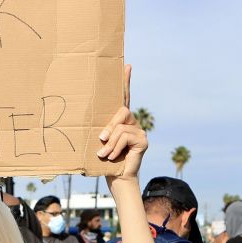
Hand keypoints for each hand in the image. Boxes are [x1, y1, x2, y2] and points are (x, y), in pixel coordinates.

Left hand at [97, 65, 146, 181]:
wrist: (115, 177)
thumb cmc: (103, 159)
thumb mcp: (99, 142)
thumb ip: (101, 131)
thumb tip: (98, 132)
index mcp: (120, 120)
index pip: (123, 97)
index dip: (125, 81)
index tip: (127, 65)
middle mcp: (131, 122)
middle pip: (121, 111)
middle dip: (109, 126)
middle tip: (101, 139)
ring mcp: (138, 130)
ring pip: (121, 127)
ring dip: (110, 142)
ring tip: (104, 154)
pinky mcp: (143, 140)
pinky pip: (125, 136)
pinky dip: (115, 148)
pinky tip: (113, 157)